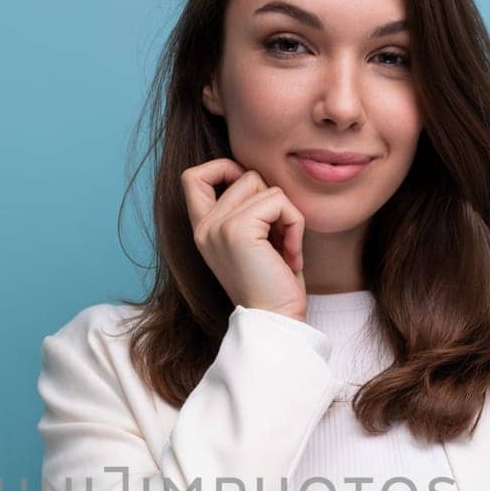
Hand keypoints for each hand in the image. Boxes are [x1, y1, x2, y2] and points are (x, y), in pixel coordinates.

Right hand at [181, 158, 308, 318]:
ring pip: (264, 185)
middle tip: (278, 239)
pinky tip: (290, 257)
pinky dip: (295, 225)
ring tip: (284, 251)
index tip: (253, 196)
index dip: (224, 169)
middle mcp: (204, 227)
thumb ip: (248, 209)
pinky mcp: (238, 229)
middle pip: (244, 175)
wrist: (276, 321)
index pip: (194, 176)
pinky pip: (279, 201)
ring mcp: (217, 227)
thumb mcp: (255, 241)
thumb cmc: (273, 285)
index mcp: (202, 229)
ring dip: (287, 216)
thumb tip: (257, 174)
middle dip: (272, 201)